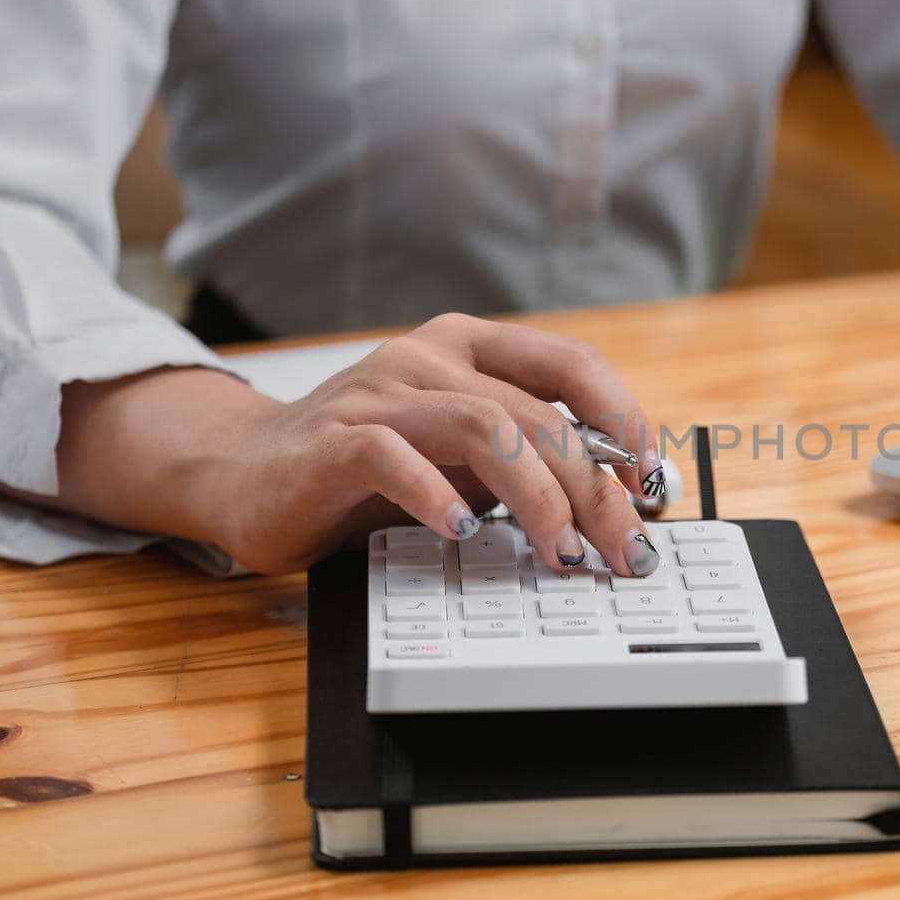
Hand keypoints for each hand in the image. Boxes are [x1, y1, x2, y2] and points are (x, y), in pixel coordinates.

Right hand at [54, 314, 665, 574]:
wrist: (245, 471)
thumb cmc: (366, 468)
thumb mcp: (461, 457)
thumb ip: (524, 462)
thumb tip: (614, 504)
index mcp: (471, 349)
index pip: (571, 365)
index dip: (624, 421)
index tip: (654, 483)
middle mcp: (430, 358)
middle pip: (539, 413)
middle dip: (595, 489)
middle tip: (623, 550)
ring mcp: (380, 394)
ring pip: (485, 426)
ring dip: (537, 496)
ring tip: (562, 551)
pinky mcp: (333, 441)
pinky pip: (394, 458)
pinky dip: (438, 496)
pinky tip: (462, 532)